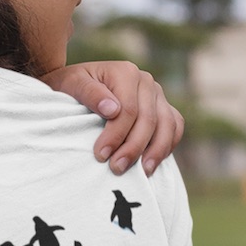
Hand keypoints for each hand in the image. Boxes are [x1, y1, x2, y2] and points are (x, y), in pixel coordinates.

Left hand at [42, 60, 184, 175]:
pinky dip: (168, 145)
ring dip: (156, 151)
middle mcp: (146, 81)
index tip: (100, 155)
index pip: (128, 109)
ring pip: (167, 124)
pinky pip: (175, 126)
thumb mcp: (71, 85)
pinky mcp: (162, 107)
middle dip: (133, 147)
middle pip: (148, 119)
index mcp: (126, 72)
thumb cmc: (71, 86)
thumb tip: (112, 110)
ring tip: (142, 173)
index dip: (116, 135)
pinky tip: (153, 163)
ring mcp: (157, 94)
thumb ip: (90, 93)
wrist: (76, 85)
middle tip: (117, 168)